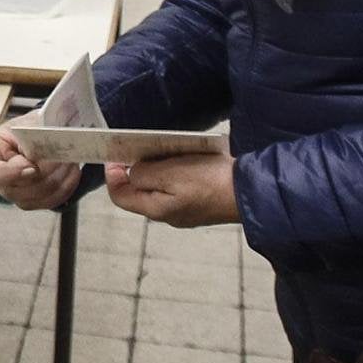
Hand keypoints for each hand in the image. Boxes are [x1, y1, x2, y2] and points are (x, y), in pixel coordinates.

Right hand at [0, 125, 82, 210]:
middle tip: (62, 154)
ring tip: (69, 160)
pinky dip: (66, 186)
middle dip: (45, 171)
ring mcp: (14, 193)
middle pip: (17, 188)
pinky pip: (51, 201)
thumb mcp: (30, 123)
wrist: (44, 134)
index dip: (9, 173)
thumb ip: (31, 137)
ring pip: (38, 195)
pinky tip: (72, 172)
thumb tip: (36, 158)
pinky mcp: (32, 201)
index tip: (31, 167)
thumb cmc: (31, 126)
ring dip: (59, 177)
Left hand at [107, 152, 238, 228]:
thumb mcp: (170, 174)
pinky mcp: (201, 202)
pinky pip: (180, 186)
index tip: (113, 156)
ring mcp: (185, 210)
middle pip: (140, 191)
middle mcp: (168, 214)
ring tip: (161, 150)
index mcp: (156, 209)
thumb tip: (132, 173)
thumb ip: (144, 174)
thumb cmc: (210, 182)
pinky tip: (184, 158)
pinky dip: (176, 171)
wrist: (249, 191)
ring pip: (161, 187)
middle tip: (137, 148)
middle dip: (136, 169)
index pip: (120, 196)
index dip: (112, 176)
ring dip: (157, 168)